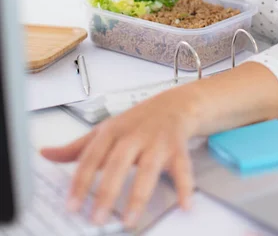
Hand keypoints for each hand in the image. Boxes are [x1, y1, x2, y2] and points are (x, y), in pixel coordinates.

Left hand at [40, 86, 198, 229]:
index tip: (72, 205)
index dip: (80, 181)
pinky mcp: (178, 148)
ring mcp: (157, 141)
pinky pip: (182, 168)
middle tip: (96, 218)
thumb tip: (46, 154)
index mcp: (112, 131)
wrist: (174, 104)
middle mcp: (134, 135)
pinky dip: (185, 186)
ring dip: (139, 195)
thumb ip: (77, 147)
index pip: (92, 157)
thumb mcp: (105, 130)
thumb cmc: (136, 122)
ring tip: (129, 220)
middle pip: (118, 163)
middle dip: (107, 191)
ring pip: (148, 168)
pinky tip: (184, 205)